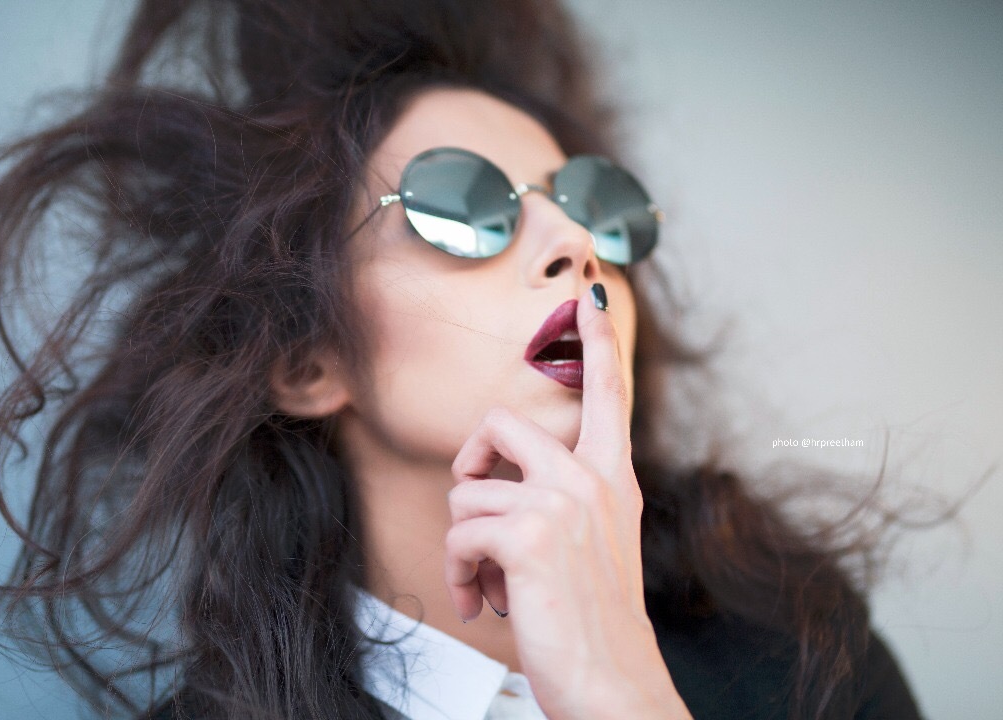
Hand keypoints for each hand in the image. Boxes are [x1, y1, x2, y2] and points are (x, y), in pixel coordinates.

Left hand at [444, 285, 691, 719]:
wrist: (614, 684)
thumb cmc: (595, 621)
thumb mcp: (595, 546)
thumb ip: (564, 502)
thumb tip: (490, 486)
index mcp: (613, 480)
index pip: (608, 395)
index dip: (598, 343)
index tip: (591, 297)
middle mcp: (591, 481)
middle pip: (499, 423)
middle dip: (471, 466)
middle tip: (477, 511)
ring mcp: (562, 503)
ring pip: (468, 493)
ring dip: (465, 547)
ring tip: (489, 583)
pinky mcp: (527, 536)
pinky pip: (459, 534)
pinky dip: (457, 575)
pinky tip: (480, 603)